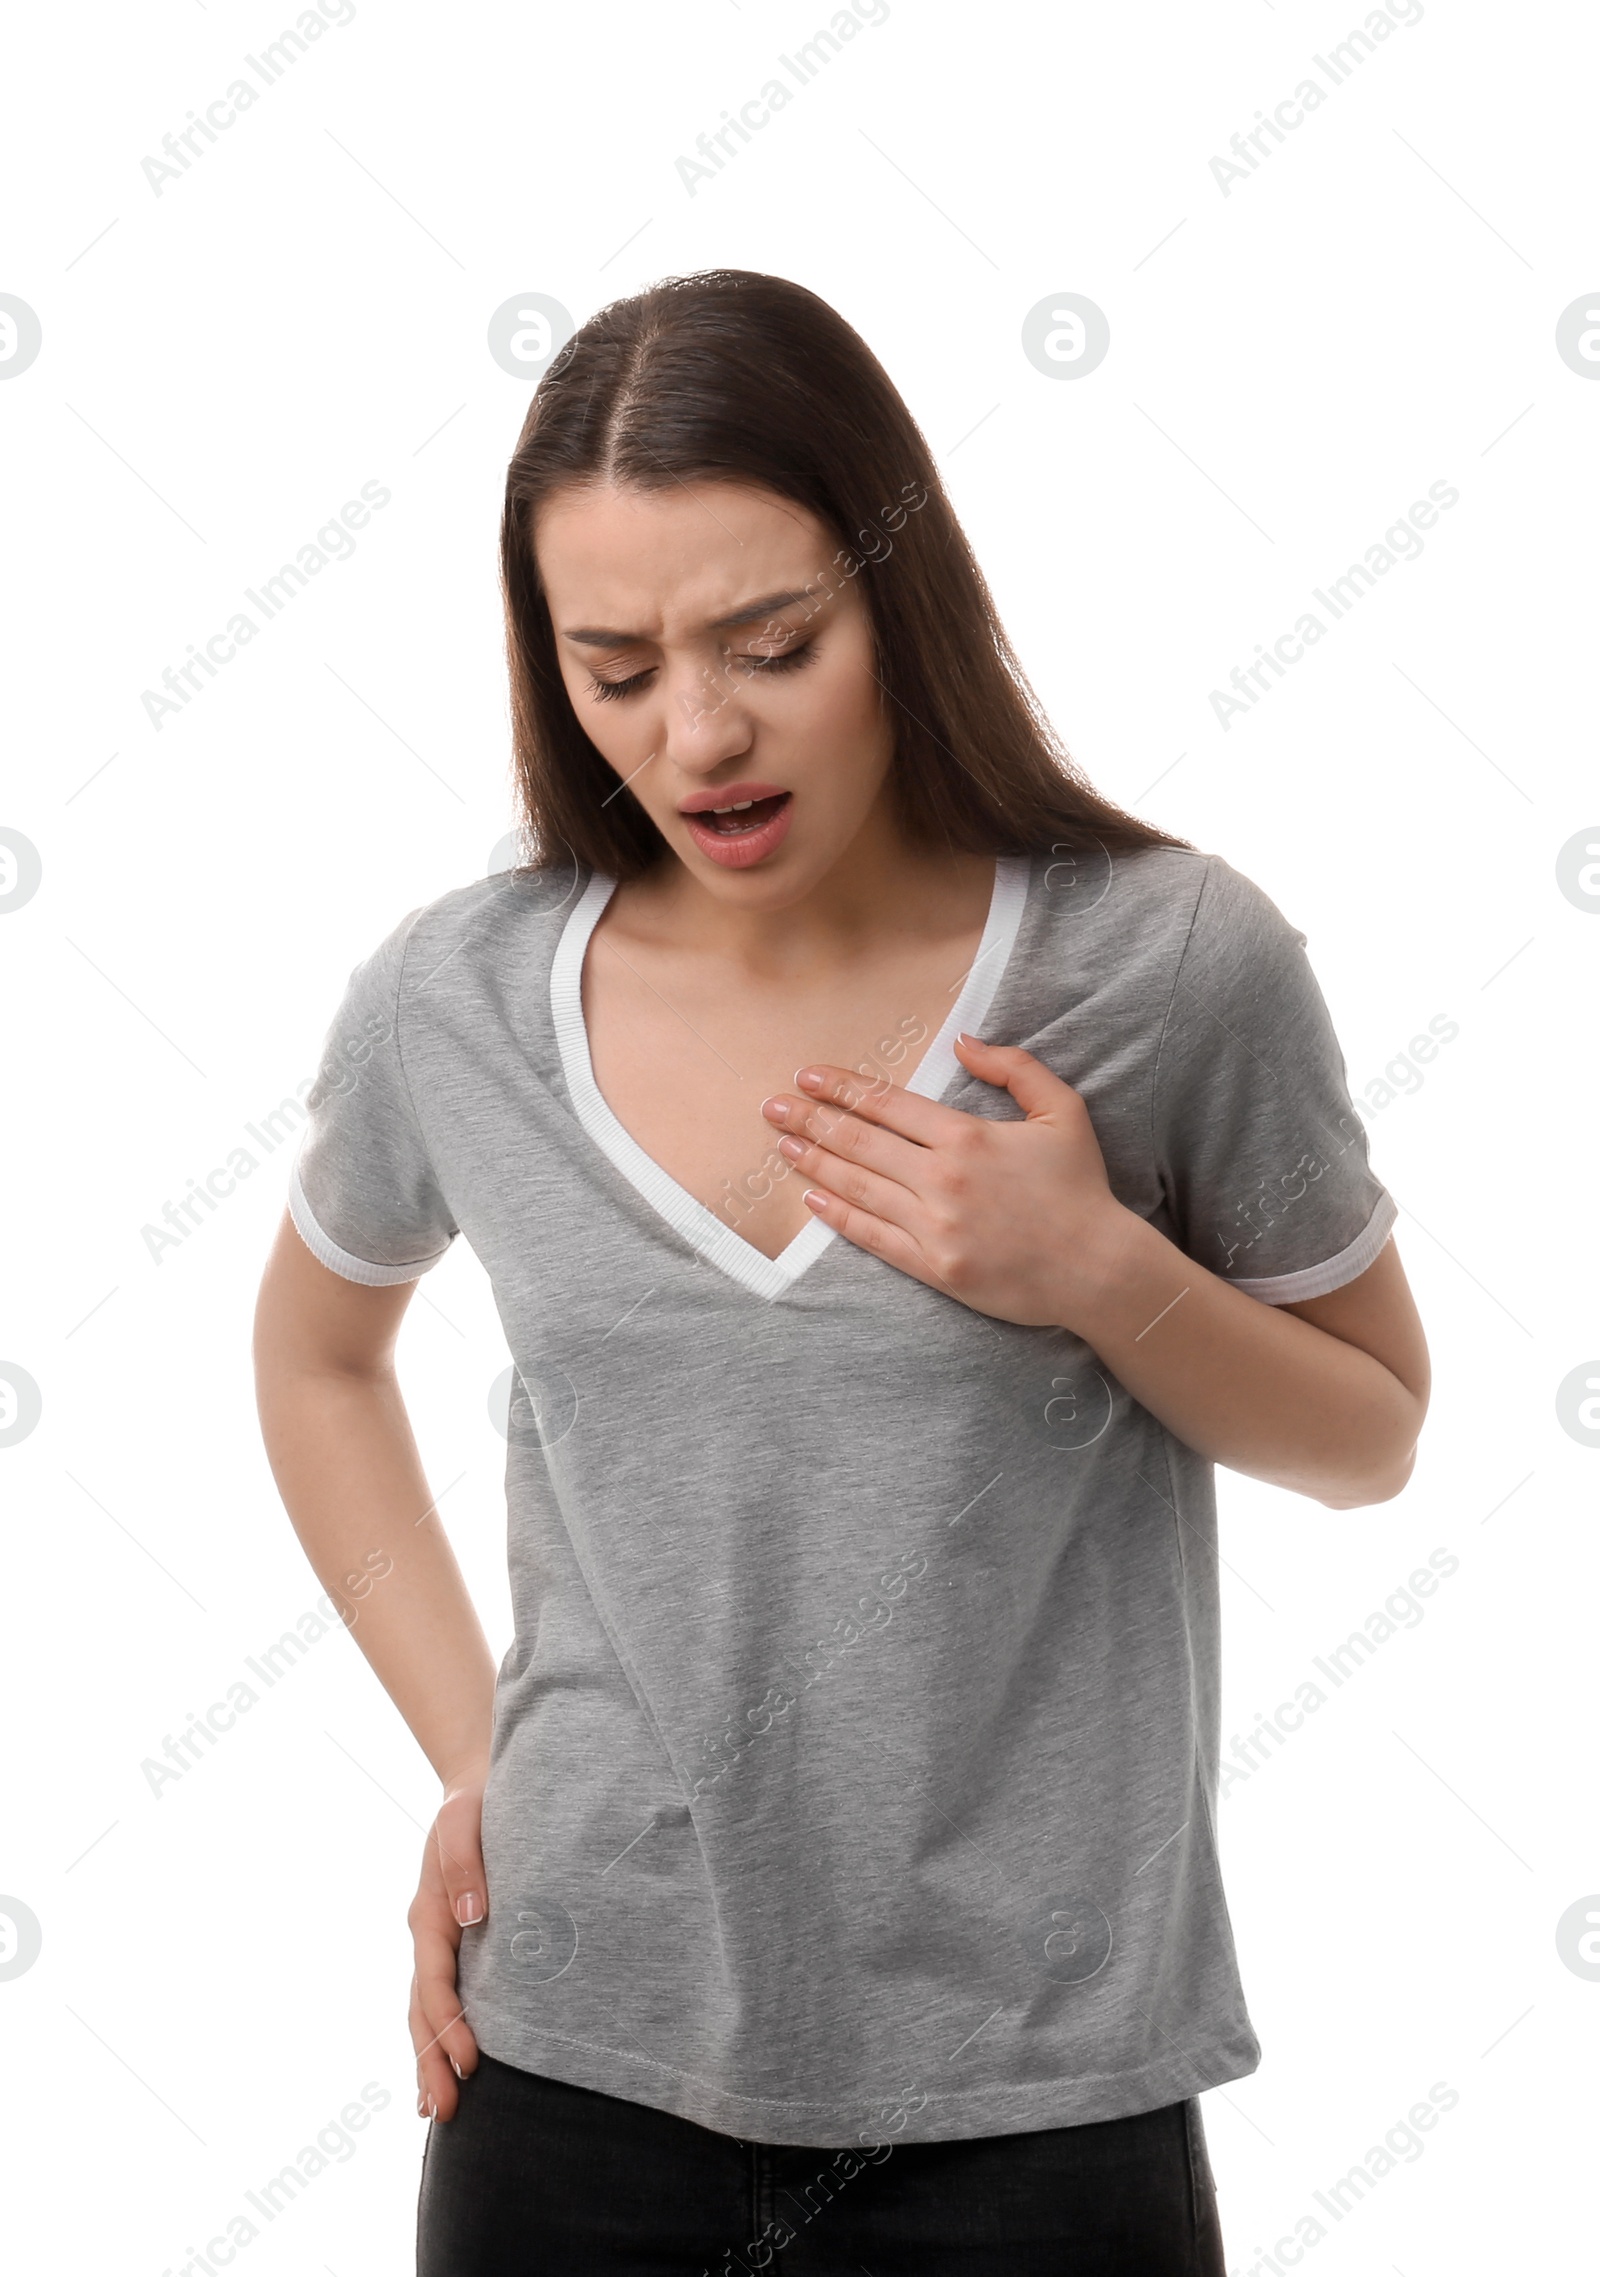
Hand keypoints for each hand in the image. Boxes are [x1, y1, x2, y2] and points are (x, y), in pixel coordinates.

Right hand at [407, 1778, 486, 2122]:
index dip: (449, 2024)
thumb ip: (465, 1864)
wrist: (475, 1786)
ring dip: (431, 2059)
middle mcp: (430, 1935)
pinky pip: (443, 1997)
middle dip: (431, 2062)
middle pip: (422, 2011)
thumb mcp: (463, 1822)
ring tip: (437, 2110)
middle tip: (445, 2111)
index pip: (435, 1982)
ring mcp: (441, 1943)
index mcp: (430, 1913)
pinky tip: (450, 2068)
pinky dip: (441, 2035)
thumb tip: (471, 1915)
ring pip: (427, 2012)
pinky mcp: (457, 1943)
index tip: (470, 2061)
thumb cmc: (472, 1803)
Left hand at [759, 1034, 1134, 1331]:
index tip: (809, 1077)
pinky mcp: (934, 1267)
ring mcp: (934, 1226)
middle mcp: (943, 1178)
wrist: (1097, 1269)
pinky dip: (839, 1216)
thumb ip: (1014, 1068)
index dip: (843, 1088)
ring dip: (815, 1164)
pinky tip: (813, 1200)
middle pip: (860, 1142)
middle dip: (810, 1120)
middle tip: (773, 1108)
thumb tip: (962, 1042)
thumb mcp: (1063, 1111)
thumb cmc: (1080, 1188)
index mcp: (968, 1137)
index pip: (888, 1104)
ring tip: (783, 1147)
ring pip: (858, 1187)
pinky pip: (873, 1236)